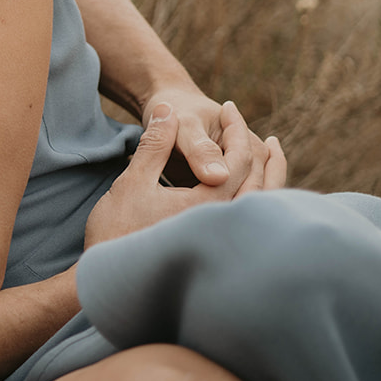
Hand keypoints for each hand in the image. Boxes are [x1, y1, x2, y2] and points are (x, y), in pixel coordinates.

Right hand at [85, 102, 286, 248]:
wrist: (110, 271)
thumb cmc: (116, 228)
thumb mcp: (133, 181)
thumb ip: (155, 145)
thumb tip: (167, 111)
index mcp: (205, 207)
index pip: (239, 162)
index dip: (236, 130)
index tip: (229, 108)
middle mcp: (220, 225)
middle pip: (261, 186)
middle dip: (266, 157)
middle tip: (264, 136)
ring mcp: (221, 240)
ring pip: (260, 205)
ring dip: (269, 179)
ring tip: (269, 159)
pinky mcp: (215, 247)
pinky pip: (249, 217)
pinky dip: (258, 198)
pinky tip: (251, 189)